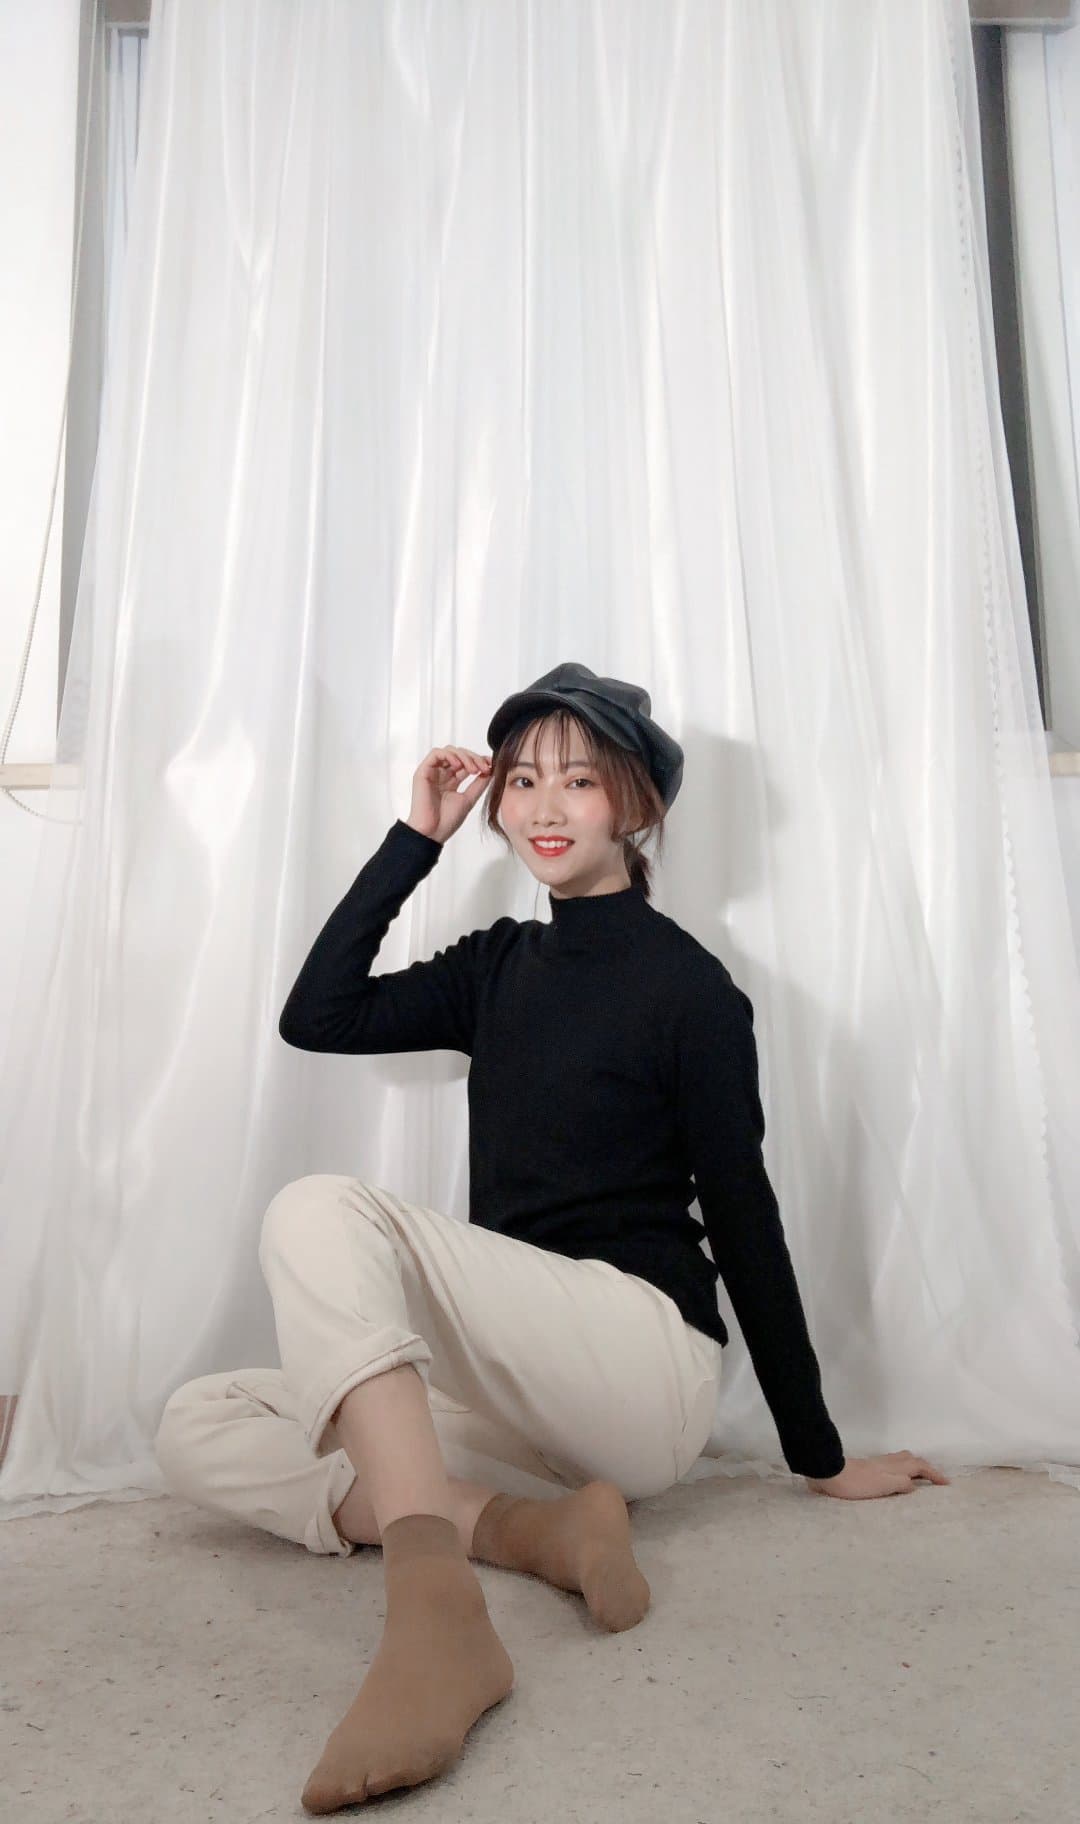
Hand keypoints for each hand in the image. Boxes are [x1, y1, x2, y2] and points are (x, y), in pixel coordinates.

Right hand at [406, 746, 492, 845]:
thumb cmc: (446, 821)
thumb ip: (479, 784)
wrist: (432, 833)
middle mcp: (441, 775)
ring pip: (449, 751)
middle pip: (459, 755)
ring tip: (473, 769)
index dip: (479, 761)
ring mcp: (432, 772)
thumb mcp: (469, 799)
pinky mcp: (423, 772)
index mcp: (451, 781)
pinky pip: (436, 753)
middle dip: (474, 758)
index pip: (466, 763)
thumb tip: (491, 771)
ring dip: (464, 756)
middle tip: (484, 767)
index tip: (491, 765)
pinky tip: (459, 765)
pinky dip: (449, 755)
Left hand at [805, 1452, 950, 1499]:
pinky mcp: (867, 1467)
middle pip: (912, 1460)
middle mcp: (888, 1462)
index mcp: (895, 1467)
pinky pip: (892, 1465)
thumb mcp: (883, 1486)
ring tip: (919, 1478)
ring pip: (901, 1461)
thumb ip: (901, 1483)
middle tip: (935, 1479)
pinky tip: (895, 1477)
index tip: (946, 1484)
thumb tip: (915, 1485)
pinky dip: (901, 1469)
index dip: (934, 1475)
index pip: (920, 1467)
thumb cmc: (856, 1483)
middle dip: (925, 1468)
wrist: (830, 1472)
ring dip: (913, 1467)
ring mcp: (877, 1463)